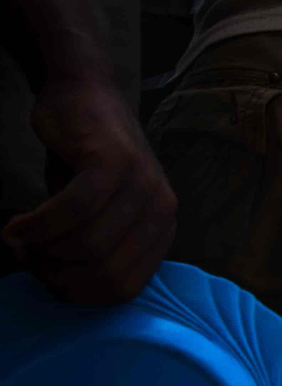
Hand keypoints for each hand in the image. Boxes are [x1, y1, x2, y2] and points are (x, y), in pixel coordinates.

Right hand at [4, 75, 175, 302]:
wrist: (82, 94)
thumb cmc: (83, 161)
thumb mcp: (98, 214)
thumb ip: (91, 249)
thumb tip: (59, 284)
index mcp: (162, 229)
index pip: (123, 289)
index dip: (76, 291)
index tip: (45, 274)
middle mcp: (162, 208)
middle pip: (103, 273)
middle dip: (56, 273)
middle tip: (27, 256)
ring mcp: (141, 183)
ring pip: (86, 245)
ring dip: (42, 247)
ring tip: (20, 235)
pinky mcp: (112, 162)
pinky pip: (74, 210)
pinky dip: (38, 224)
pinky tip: (16, 224)